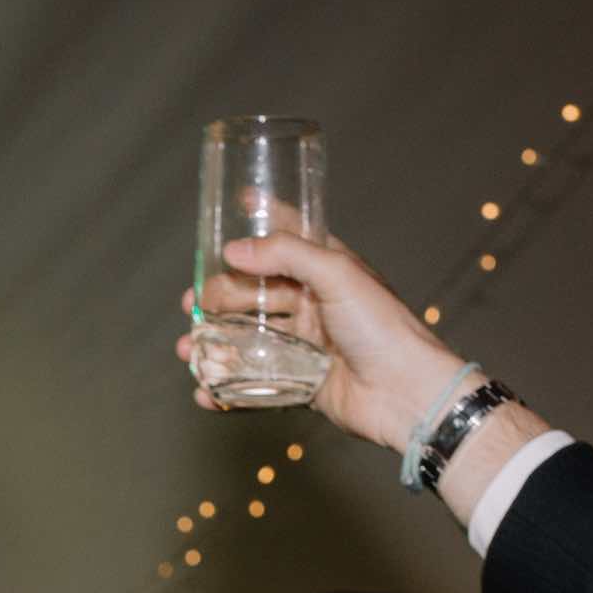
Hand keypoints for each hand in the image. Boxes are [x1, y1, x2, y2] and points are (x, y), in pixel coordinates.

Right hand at [178, 231, 461, 451]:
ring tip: (188, 349)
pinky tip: (206, 390)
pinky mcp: (302, 382)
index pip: (290, 234)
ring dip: (214, 341)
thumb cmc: (382, 327)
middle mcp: (313, 303)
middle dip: (219, 294)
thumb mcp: (337, 274)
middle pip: (255, 290)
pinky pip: (257, 383)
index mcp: (326, 270)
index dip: (266, 216)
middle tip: (196, 303)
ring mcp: (306, 343)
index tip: (240, 200)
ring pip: (249, 336)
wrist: (405, 392)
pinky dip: (228, 388)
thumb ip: (286, 255)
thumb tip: (235, 249)